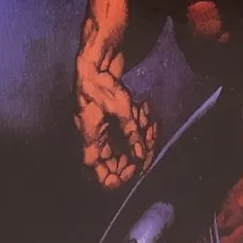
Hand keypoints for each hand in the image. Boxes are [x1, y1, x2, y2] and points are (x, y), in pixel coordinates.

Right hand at [76, 70, 156, 189]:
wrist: (94, 65)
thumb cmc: (102, 85)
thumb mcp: (121, 109)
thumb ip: (131, 133)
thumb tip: (140, 155)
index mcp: (92, 143)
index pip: (102, 177)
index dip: (121, 177)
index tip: (136, 165)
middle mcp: (97, 142)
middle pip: (120, 164)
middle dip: (138, 155)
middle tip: (150, 140)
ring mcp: (105, 133)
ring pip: (128, 148)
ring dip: (143, 138)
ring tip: (149, 120)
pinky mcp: (113, 123)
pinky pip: (129, 134)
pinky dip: (141, 127)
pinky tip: (145, 111)